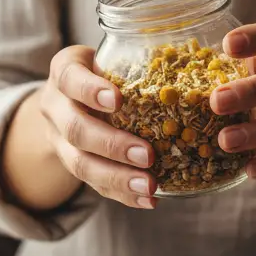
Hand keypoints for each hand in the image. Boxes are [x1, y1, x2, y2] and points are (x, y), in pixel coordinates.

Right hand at [37, 46, 157, 208]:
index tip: (117, 99)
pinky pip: (95, 185)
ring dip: (117, 178)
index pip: (70, 78)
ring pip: (81, 165)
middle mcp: (56, 106)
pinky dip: (123, 194)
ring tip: (149, 186)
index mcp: (64, 71)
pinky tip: (148, 200)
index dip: (90, 90)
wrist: (66, 98)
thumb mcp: (112, 55)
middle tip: (147, 155)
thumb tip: (200, 57)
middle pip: (76, 130)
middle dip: (112, 145)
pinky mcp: (72, 166)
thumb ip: (140, 56)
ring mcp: (60, 141)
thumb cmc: (104, 69)